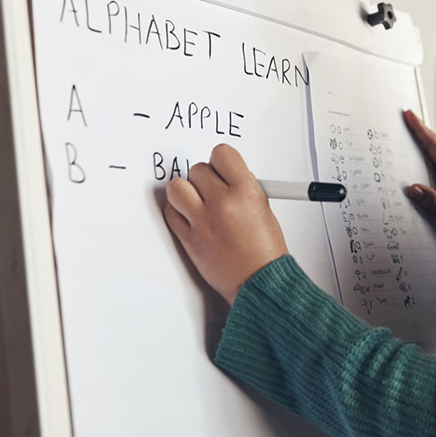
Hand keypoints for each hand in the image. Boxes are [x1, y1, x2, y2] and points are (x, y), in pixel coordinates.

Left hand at [163, 144, 287, 303]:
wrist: (259, 283)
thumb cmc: (265, 252)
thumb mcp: (263, 209)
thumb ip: (243, 188)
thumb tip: (226, 175)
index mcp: (246, 192)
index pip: (221, 153)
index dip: (220, 161)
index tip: (220, 168)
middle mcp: (222, 203)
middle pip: (198, 169)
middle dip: (205, 178)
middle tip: (212, 190)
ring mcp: (202, 221)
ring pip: (177, 187)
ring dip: (186, 191)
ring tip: (196, 201)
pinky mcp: (188, 238)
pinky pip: (170, 213)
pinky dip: (178, 213)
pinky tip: (190, 218)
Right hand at [402, 109, 435, 262]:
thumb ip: (432, 200)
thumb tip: (410, 188)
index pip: (433, 147)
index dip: (420, 129)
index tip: (408, 114)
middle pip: (425, 154)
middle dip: (412, 138)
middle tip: (396, 124)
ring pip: (420, 172)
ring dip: (406, 162)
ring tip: (390, 150)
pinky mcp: (435, 205)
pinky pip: (418, 192)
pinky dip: (407, 188)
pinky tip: (394, 188)